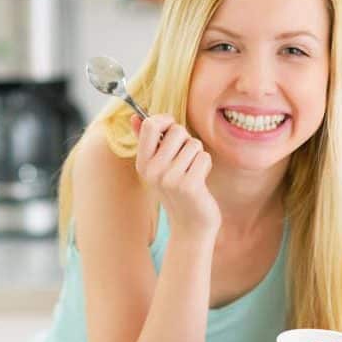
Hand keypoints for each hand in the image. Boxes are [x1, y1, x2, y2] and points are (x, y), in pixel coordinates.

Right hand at [131, 114, 220, 237]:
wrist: (190, 225)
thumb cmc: (177, 190)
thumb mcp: (158, 167)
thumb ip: (147, 141)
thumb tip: (135, 116)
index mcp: (142, 163)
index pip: (150, 125)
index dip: (166, 121)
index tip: (172, 130)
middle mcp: (153, 170)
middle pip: (177, 131)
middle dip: (187, 140)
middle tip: (185, 159)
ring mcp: (170, 178)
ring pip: (194, 144)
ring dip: (198, 155)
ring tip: (192, 172)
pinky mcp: (189, 185)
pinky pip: (204, 157)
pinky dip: (205, 165)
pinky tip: (200, 180)